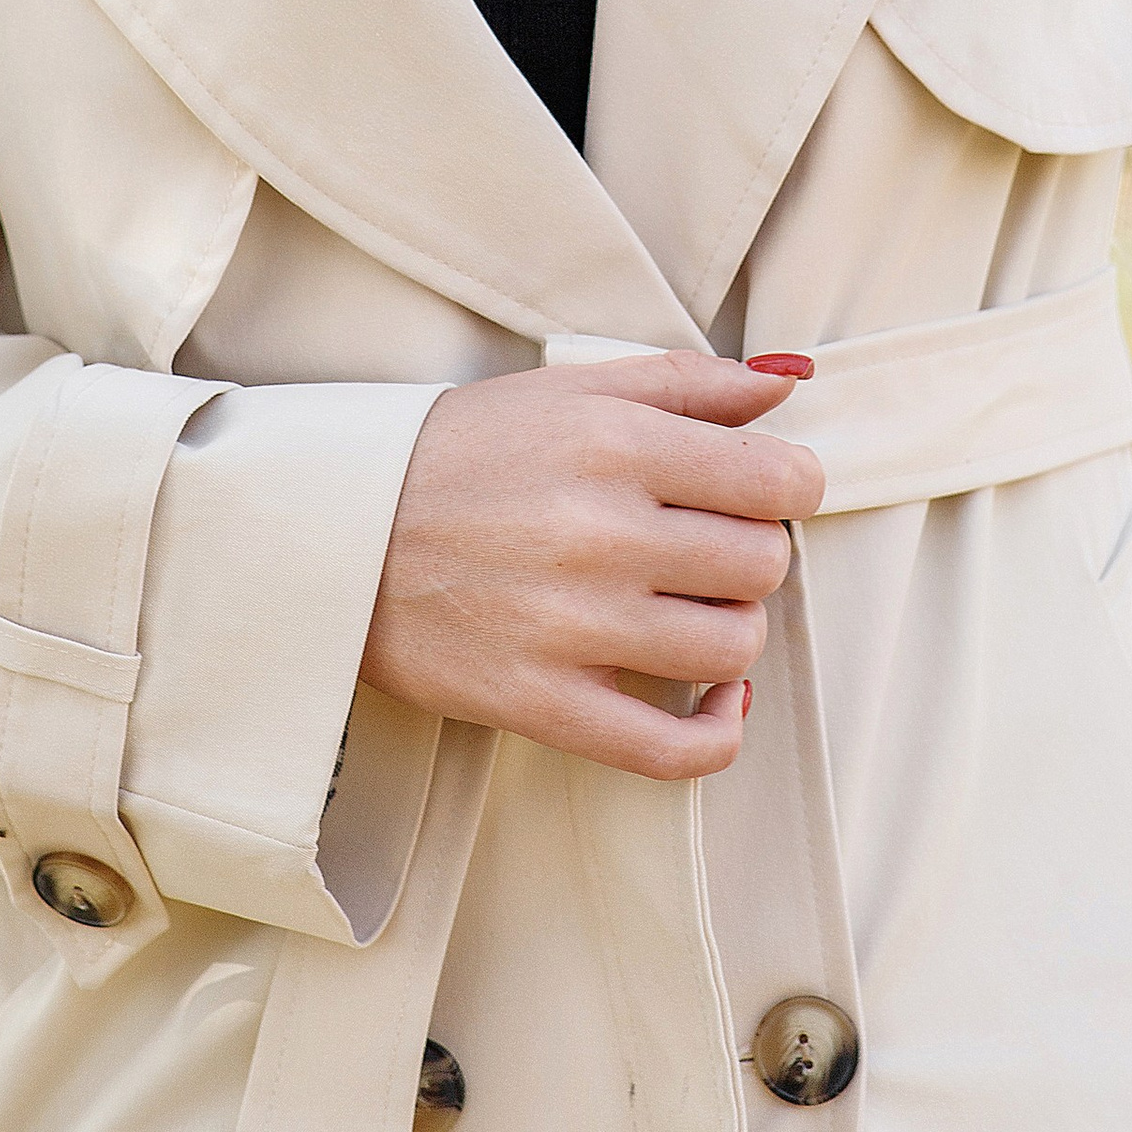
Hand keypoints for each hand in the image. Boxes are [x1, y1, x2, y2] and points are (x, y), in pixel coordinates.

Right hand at [359, 348, 823, 778]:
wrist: (342, 530)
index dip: (790, 486)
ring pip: (733, 647)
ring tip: (690, 604)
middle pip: (761, 563)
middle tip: (707, 543)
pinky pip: (677, 748)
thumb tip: (787, 384)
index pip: (773, 479)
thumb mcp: (571, 388)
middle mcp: (601, 533)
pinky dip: (719, 729)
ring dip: (732, 629)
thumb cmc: (465, 452)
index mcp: (613, 443)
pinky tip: (713, 698)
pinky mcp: (544, 705)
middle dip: (753, 551)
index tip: (765, 491)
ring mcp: (574, 627)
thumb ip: (688, 383)